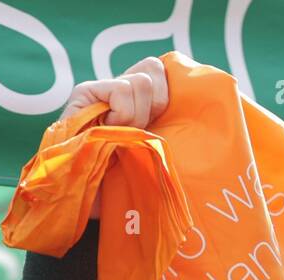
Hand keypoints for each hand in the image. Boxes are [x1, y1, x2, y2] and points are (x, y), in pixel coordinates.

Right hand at [60, 56, 169, 219]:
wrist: (102, 206)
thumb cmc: (138, 184)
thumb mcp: (164, 151)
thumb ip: (175, 125)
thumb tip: (199, 99)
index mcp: (142, 99)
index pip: (162, 69)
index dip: (169, 95)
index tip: (160, 124)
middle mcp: (121, 89)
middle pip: (152, 68)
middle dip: (156, 104)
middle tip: (141, 133)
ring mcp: (102, 91)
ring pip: (140, 81)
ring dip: (138, 116)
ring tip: (124, 138)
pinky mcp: (84, 95)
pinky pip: (120, 90)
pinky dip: (123, 114)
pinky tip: (112, 133)